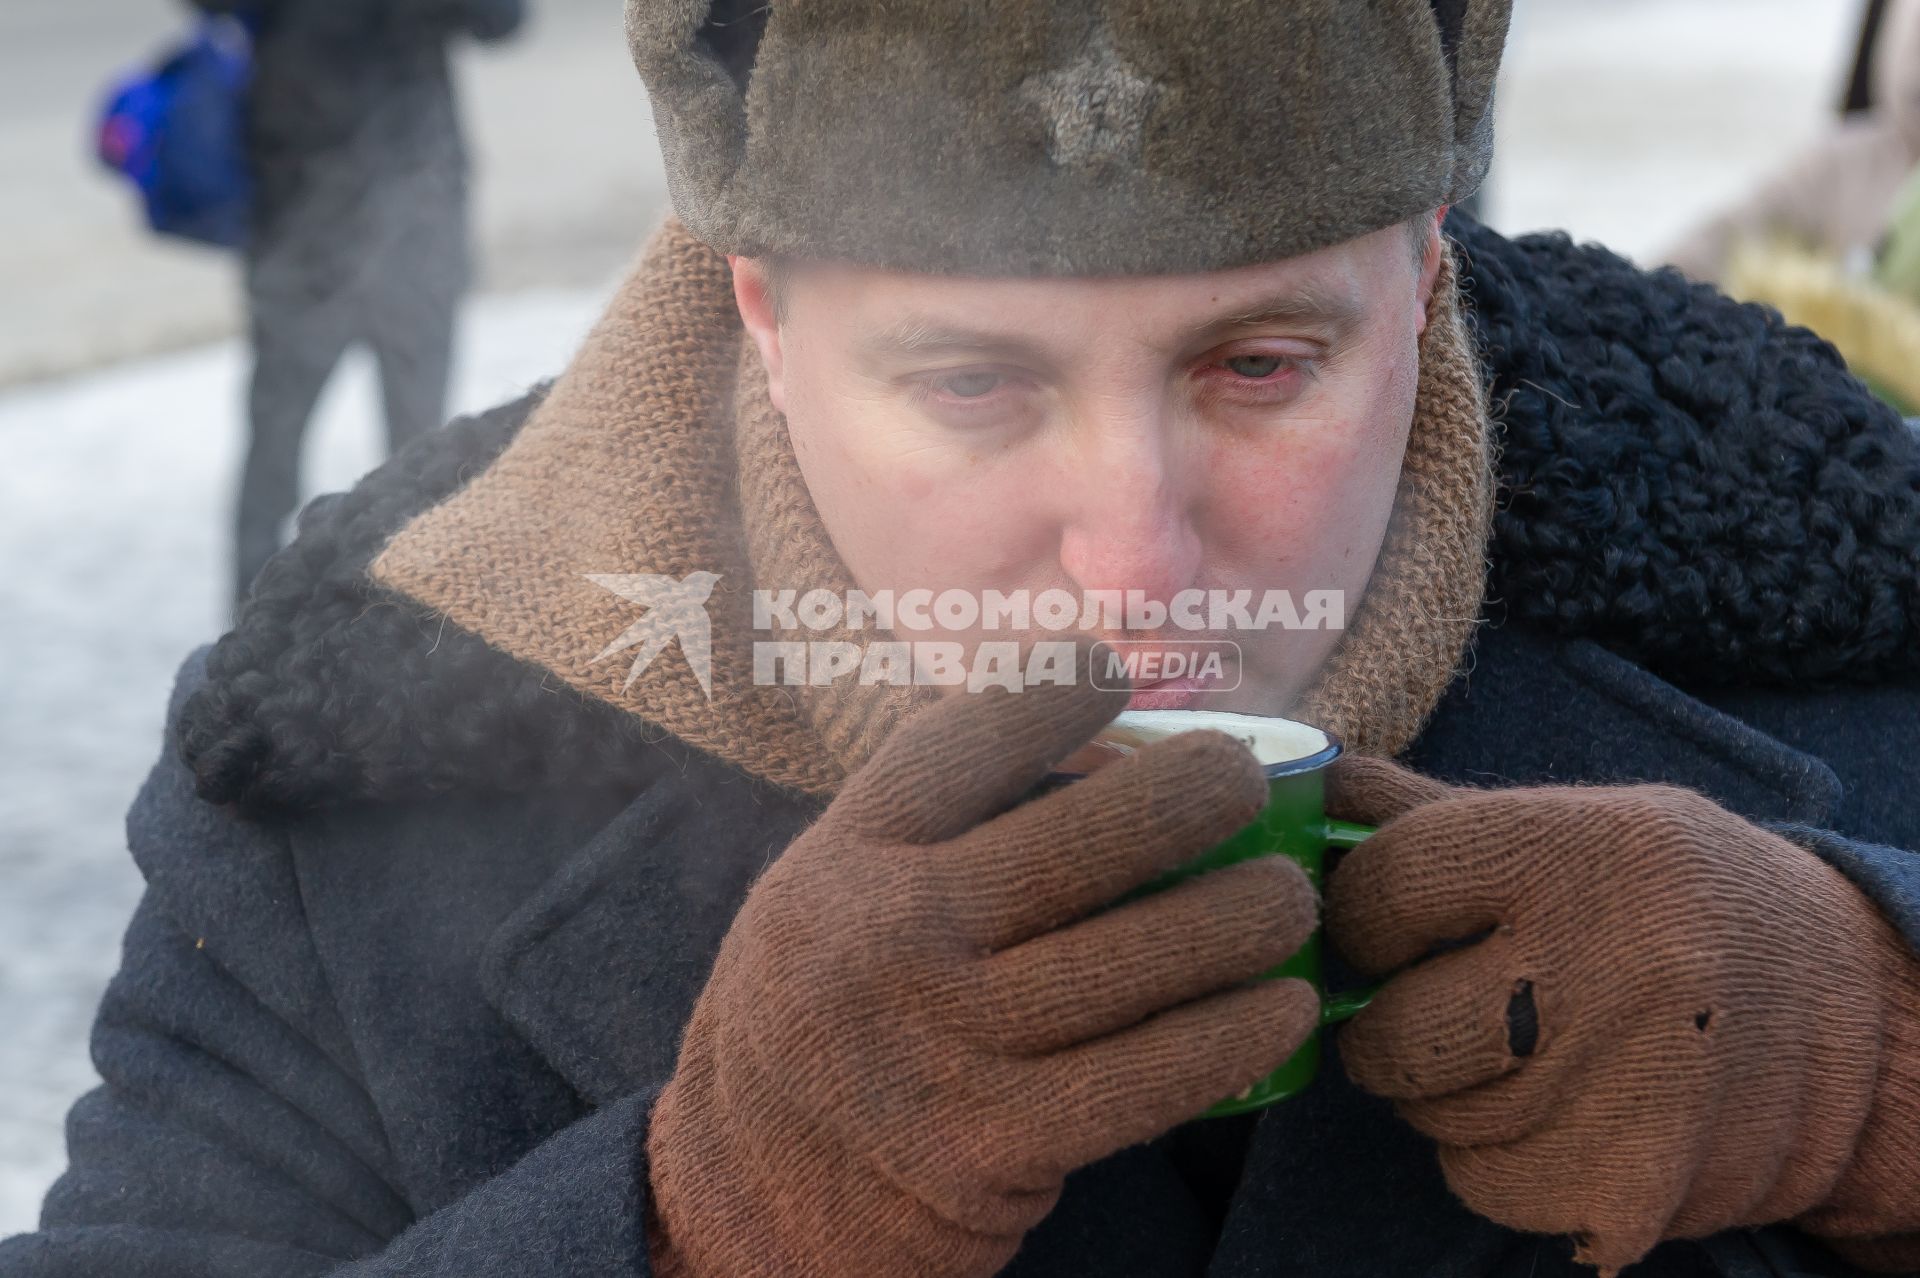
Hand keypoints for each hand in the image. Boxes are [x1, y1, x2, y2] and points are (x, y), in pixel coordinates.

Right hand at [646, 662, 1321, 1277]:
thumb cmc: (827, 1011)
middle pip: (1077, 840)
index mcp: (846, 856)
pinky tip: (1283, 1007)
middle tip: (1244, 781)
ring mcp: (941, 1046)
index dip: (1054, 692)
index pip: (965, 741)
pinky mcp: (992, 1147)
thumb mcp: (831, 892)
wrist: (749, 1194)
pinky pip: (1146, 1078)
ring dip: (1243, 918)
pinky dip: (1233, 1035)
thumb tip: (1101, 744)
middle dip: (1194, 794)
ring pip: (1135, 959)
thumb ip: (930, 823)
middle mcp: (887, 937)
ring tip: (1289, 898)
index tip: (1114, 675)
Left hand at [1324, 755, 1916, 1275]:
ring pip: (1431, 1117)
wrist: (1853, 1020)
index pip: (1379, 889)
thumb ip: (1429, 814)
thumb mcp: (1579, 821)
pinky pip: (1481, 1182)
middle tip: (1442, 1002)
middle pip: (1390, 1032)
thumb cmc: (1678, 902)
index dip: (1362, 912)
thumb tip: (1302, 782)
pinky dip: (1495, 1157)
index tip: (1390, 922)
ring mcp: (1623, 1090)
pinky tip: (1565, 1107)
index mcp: (1580, 851)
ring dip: (1447, 1092)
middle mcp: (1606, 967)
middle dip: (1390, 1021)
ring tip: (1529, 1046)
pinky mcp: (1630, 1189)